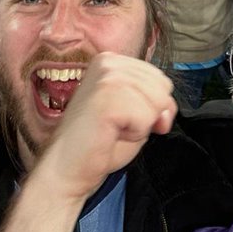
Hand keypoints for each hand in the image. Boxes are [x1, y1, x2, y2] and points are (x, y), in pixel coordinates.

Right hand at [37, 53, 175, 202]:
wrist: (66, 169)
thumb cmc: (98, 144)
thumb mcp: (137, 115)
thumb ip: (158, 105)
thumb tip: (166, 112)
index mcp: (112, 61)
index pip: (161, 79)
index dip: (152, 107)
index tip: (124, 118)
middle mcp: (108, 62)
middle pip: (163, 88)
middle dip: (148, 115)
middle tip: (117, 126)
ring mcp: (106, 76)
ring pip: (157, 102)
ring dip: (140, 125)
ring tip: (112, 129)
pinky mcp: (106, 95)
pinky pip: (146, 117)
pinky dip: (134, 134)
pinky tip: (109, 133)